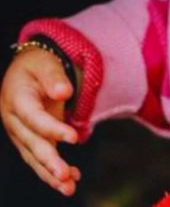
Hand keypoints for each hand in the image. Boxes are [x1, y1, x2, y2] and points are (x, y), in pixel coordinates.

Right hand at [0, 47, 79, 195]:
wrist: (26, 69)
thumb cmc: (37, 64)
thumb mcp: (45, 62)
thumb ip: (54, 76)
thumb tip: (64, 92)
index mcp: (17, 99)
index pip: (34, 118)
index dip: (52, 129)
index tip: (73, 138)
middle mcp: (15, 121)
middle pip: (32, 144)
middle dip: (49, 162)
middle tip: (66, 176)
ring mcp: (21, 133)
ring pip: (34, 157)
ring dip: (51, 175)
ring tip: (69, 188)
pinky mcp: (30, 140)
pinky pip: (40, 159)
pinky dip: (53, 172)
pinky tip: (70, 180)